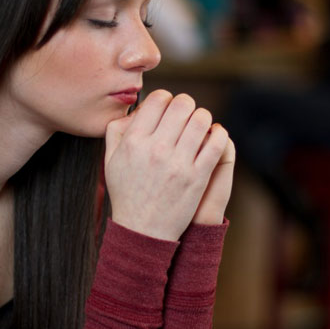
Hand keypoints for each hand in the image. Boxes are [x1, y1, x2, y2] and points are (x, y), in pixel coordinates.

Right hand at [104, 90, 228, 240]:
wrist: (142, 230)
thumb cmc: (127, 193)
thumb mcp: (110, 160)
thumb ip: (117, 130)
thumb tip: (137, 109)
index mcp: (133, 141)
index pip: (157, 99)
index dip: (166, 98)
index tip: (168, 107)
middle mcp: (155, 149)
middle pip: (182, 104)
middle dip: (187, 104)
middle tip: (186, 113)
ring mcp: (178, 163)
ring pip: (201, 120)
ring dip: (203, 117)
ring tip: (200, 124)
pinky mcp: (197, 177)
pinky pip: (215, 143)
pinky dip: (218, 133)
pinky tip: (214, 135)